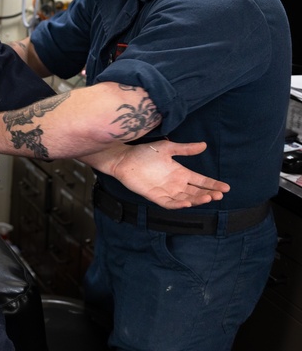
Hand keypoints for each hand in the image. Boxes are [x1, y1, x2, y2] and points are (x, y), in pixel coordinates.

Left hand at [86, 140, 229, 208]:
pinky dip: (178, 204)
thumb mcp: (168, 148)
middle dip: (208, 194)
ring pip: (185, 199)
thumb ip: (185, 149)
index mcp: (181, 173)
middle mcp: (175, 184)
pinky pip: (169, 203)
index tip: (226, 188)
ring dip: (196, 200)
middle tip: (219, 195)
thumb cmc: (145, 153)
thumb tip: (204, 145)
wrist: (124, 159)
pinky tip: (188, 203)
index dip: (213, 184)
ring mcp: (166, 191)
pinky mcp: (155, 196)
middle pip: (196, 192)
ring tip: (208, 198)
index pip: (201, 181)